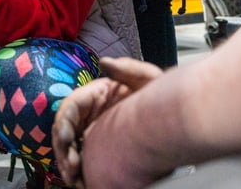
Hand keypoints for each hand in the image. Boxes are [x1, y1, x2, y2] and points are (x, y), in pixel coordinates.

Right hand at [53, 57, 161, 185]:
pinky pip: (81, 160)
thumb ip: (128, 68)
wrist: (177, 118)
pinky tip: (81, 181)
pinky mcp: (96, 149)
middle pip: (64, 130)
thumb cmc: (161, 97)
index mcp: (94, 96)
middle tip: (71, 165)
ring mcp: (91, 132)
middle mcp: (88, 114)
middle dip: (63, 149)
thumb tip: (105, 62)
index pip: (70, 107)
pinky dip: (77, 171)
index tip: (67, 137)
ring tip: (73, 176)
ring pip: (70, 147)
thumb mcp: (148, 79)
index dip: (63, 122)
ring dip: (67, 162)